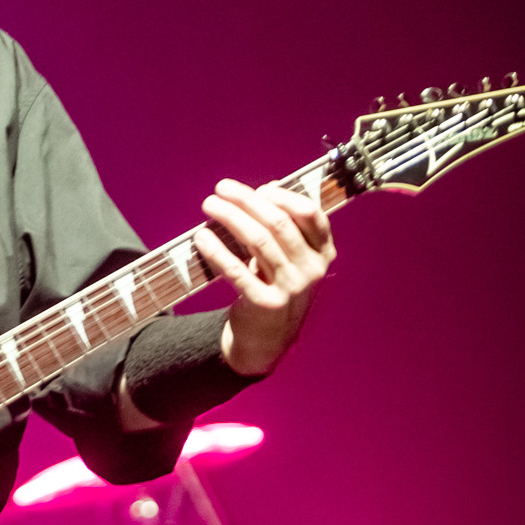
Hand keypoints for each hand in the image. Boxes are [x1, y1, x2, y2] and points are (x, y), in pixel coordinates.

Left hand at [194, 179, 334, 377]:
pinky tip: (201, 237)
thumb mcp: (291, 257)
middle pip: (278, 223)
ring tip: (209, 205)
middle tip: (220, 189)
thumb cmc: (277, 283)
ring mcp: (291, 288)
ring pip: (258, 241)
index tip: (257, 189)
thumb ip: (284, 225)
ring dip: (230, 217)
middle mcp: (312, 270)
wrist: (269, 337)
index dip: (282, 196)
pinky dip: (217, 250)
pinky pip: (236, 271)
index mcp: (323, 252)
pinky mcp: (265, 304)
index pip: (310, 213)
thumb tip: (268, 188)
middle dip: (246, 200)